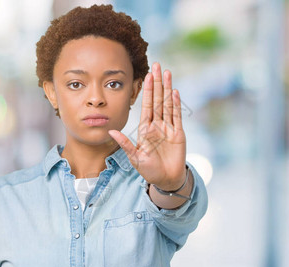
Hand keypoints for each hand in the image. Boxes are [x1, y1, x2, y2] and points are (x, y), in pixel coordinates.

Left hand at [109, 62, 186, 190]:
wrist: (165, 179)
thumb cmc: (149, 170)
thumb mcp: (135, 157)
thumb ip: (125, 144)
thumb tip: (111, 132)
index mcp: (145, 128)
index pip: (147, 105)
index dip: (147, 90)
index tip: (147, 76)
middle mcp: (157, 125)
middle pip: (158, 99)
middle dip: (158, 83)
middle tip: (158, 65)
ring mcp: (168, 128)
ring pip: (168, 104)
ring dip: (168, 88)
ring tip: (168, 73)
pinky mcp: (178, 134)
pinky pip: (177, 116)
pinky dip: (176, 104)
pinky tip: (175, 91)